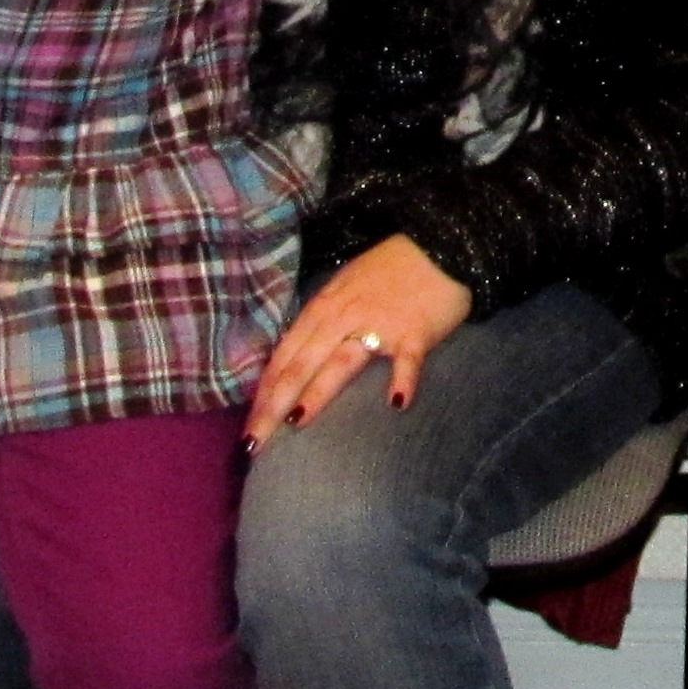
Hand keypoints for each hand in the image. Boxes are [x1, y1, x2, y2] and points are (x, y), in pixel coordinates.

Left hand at [245, 235, 472, 448]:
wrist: (440, 245)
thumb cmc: (389, 270)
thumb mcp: (344, 288)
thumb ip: (322, 321)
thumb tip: (297, 360)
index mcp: (322, 308)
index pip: (284, 356)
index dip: (263, 393)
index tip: (247, 429)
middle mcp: (343, 318)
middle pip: (302, 366)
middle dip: (274, 406)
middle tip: (254, 443)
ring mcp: (379, 326)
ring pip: (342, 362)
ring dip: (318, 392)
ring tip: (297, 422)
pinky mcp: (414, 332)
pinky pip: (407, 360)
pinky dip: (403, 380)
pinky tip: (397, 403)